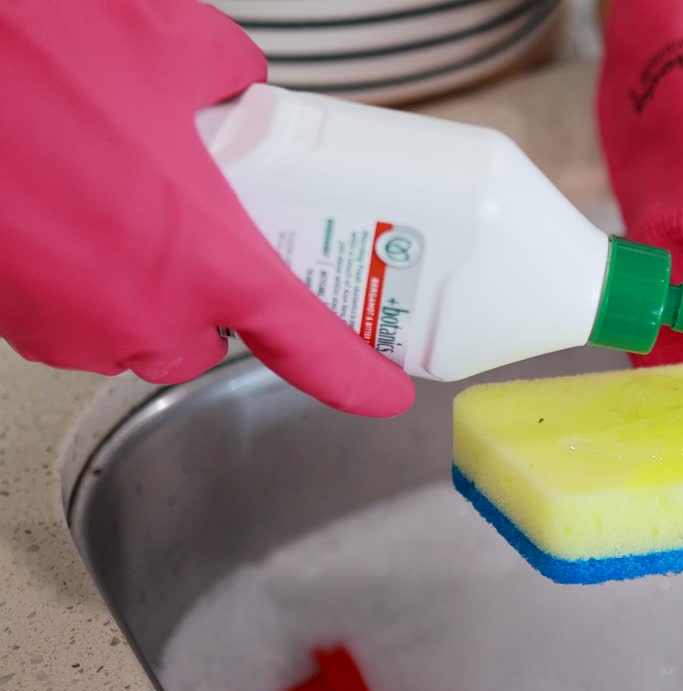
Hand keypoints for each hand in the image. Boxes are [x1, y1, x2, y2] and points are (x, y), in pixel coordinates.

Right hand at [0, 0, 413, 416]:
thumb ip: (231, 76)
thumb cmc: (35, 56)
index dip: (357, 379)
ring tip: (134, 204)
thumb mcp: (173, 45)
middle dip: (227, 299)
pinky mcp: (14, 315)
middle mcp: (147, 314)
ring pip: (143, 328)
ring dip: (156, 287)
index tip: (385, 393)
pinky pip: (80, 312)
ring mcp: (72, 324)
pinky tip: (78, 208)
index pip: (311, 350)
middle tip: (220, 231)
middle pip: (218, 338)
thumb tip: (241, 85)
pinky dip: (93, 275)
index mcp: (214, 264)